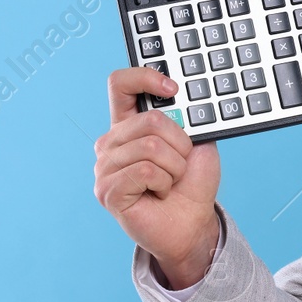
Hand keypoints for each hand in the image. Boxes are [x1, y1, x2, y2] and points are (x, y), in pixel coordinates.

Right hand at [93, 67, 221, 288]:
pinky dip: (164, 182)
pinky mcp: (107, 190)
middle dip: (180, 143)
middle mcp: (111, 142)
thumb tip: (179, 98)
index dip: (145, 77)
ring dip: (174, 166)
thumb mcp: (196, 143)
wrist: (192, 224)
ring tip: (169, 181)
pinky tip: (158, 193)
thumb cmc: (191, 184)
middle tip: (181, 164)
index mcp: (129, 124)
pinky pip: (145, 171)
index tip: (173, 89)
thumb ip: (185, 118)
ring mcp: (105, 167)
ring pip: (151, 146)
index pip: (121, 85)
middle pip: (150, 119)